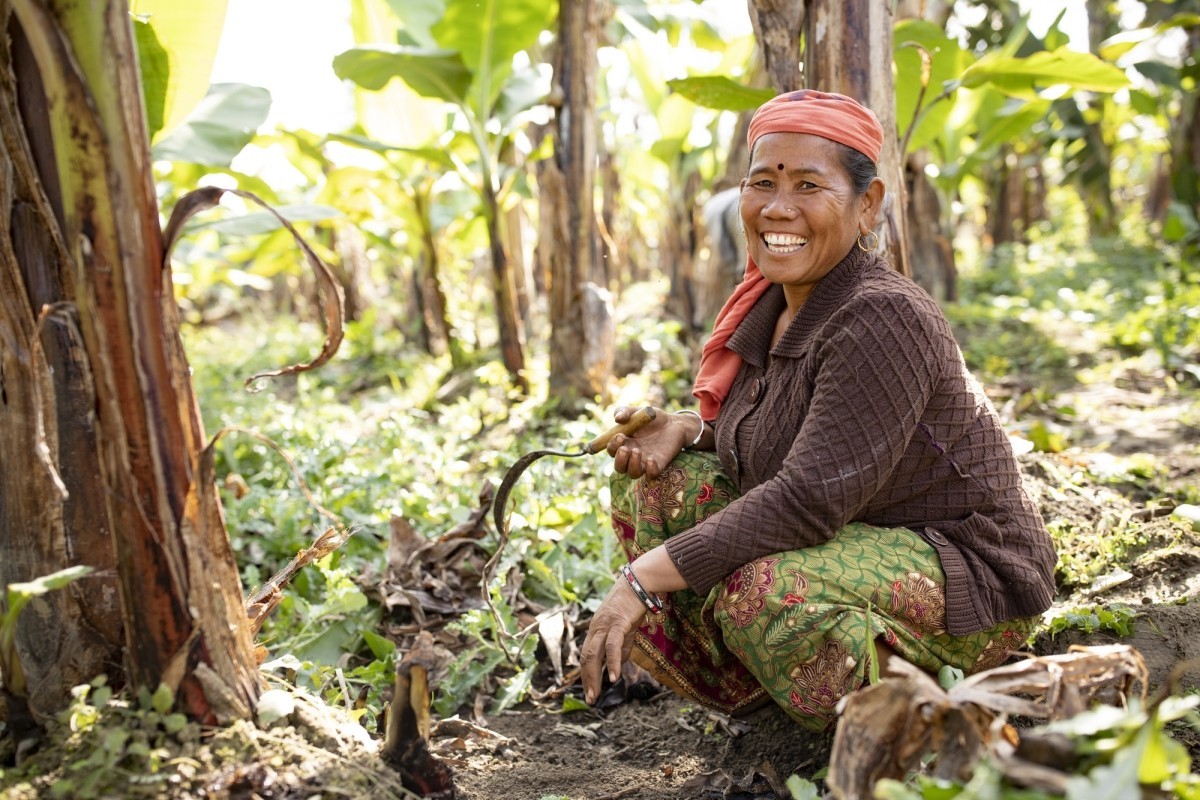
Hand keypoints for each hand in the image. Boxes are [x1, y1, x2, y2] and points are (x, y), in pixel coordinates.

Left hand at [580, 576, 646, 704]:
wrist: (639, 581)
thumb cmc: (632, 604)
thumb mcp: (626, 629)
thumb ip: (622, 646)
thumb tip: (619, 664)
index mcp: (596, 630)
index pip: (587, 656)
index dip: (586, 675)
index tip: (589, 691)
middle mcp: (596, 629)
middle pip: (586, 658)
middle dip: (587, 680)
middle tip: (590, 699)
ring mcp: (605, 625)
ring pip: (594, 654)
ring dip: (594, 676)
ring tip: (596, 694)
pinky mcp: (617, 622)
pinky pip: (612, 645)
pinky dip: (612, 662)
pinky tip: (614, 677)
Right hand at [606, 405, 696, 479]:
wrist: (674, 423)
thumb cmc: (652, 418)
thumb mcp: (637, 411)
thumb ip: (625, 411)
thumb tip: (618, 418)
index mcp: (624, 443)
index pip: (612, 450)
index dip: (613, 446)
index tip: (621, 436)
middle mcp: (632, 456)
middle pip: (620, 467)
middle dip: (620, 460)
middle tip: (626, 449)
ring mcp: (645, 462)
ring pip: (633, 473)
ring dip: (632, 465)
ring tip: (637, 451)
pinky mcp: (658, 465)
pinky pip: (651, 475)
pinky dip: (650, 470)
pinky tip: (651, 460)